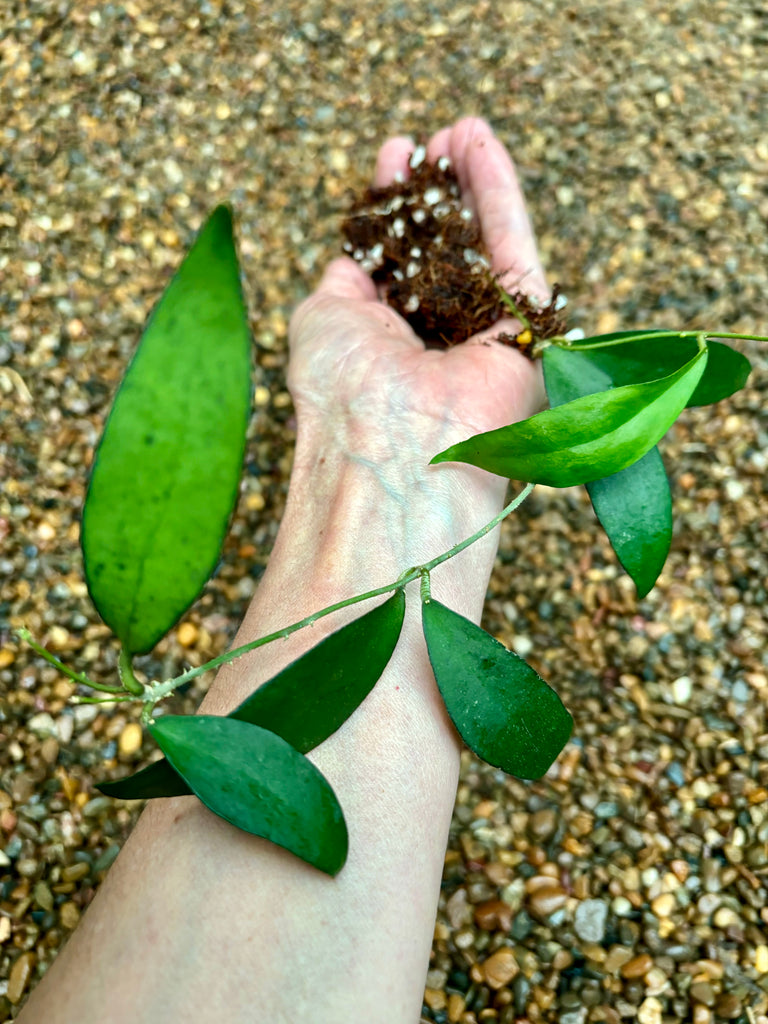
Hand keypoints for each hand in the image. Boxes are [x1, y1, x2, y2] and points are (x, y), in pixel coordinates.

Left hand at [287, 118, 549, 520]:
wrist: (390, 447)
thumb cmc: (341, 392)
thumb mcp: (321, 320)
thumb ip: (345, 282)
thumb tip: (357, 254)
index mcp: (389, 346)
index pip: (400, 265)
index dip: (397, 208)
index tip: (394, 156)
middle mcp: (439, 344)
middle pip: (446, 251)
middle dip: (439, 190)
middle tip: (434, 137)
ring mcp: (484, 338)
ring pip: (484, 244)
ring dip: (472, 181)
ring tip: (460, 126)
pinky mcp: (528, 330)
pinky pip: (515, 248)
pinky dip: (498, 193)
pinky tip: (481, 144)